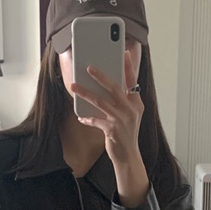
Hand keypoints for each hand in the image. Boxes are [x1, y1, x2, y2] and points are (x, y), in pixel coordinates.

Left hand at [70, 50, 143, 166]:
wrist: (128, 156)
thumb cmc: (126, 134)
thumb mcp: (129, 115)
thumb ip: (122, 101)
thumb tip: (106, 86)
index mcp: (136, 104)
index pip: (132, 81)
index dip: (128, 67)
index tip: (124, 53)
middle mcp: (130, 110)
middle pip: (114, 88)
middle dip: (100, 76)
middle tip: (89, 67)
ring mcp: (121, 119)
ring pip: (100, 101)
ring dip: (85, 93)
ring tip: (74, 87)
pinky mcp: (112, 130)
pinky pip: (95, 120)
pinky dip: (86, 118)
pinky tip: (80, 117)